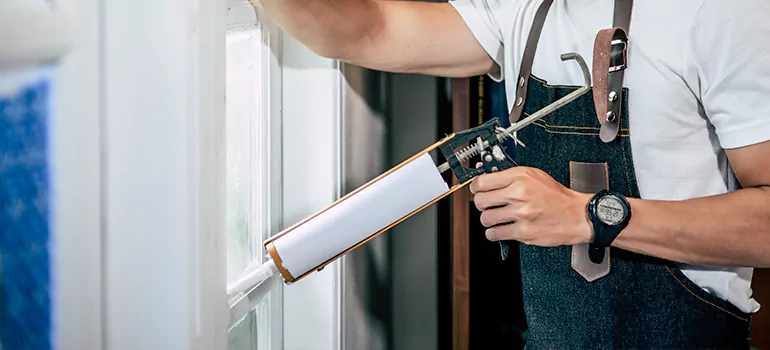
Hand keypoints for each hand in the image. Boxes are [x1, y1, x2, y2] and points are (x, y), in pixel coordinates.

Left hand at [469, 166, 592, 246]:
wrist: (577, 215)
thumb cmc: (556, 196)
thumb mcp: (534, 176)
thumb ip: (510, 176)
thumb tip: (486, 178)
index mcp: (520, 177)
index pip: (482, 182)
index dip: (476, 187)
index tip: (478, 190)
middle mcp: (519, 194)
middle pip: (481, 201)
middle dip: (482, 204)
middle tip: (488, 205)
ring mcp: (521, 214)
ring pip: (486, 219)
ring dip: (488, 219)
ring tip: (497, 218)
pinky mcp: (523, 232)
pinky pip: (495, 234)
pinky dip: (494, 233)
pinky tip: (501, 229)